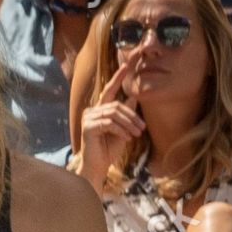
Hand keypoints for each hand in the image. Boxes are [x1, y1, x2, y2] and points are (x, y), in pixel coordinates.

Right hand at [80, 58, 143, 189]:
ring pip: (114, 114)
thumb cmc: (109, 149)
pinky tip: (127, 138)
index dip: (118, 77)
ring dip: (129, 124)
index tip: (127, 64)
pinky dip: (121, 130)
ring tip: (137, 134)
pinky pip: (109, 124)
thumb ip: (126, 114)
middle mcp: (92, 111)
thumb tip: (132, 97)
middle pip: (116, 105)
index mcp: (99, 110)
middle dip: (132, 116)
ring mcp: (88, 119)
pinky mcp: (88, 127)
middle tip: (142, 128)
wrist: (98, 167)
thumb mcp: (123, 130)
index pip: (109, 90)